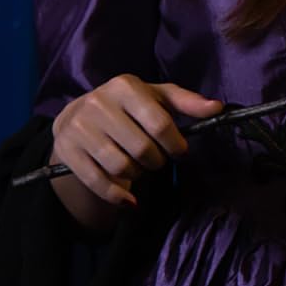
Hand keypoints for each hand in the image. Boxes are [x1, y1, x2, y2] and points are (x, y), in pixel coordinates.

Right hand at [50, 74, 222, 208]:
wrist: (78, 115)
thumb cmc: (128, 105)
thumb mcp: (157, 97)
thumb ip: (187, 102)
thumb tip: (217, 107)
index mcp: (125, 86)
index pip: (159, 123)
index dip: (176, 143)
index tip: (180, 151)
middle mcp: (99, 103)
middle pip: (142, 148)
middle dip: (157, 161)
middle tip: (158, 160)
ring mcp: (80, 128)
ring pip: (121, 167)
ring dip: (138, 175)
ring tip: (141, 168)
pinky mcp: (67, 152)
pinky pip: (97, 183)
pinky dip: (117, 197)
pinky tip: (129, 199)